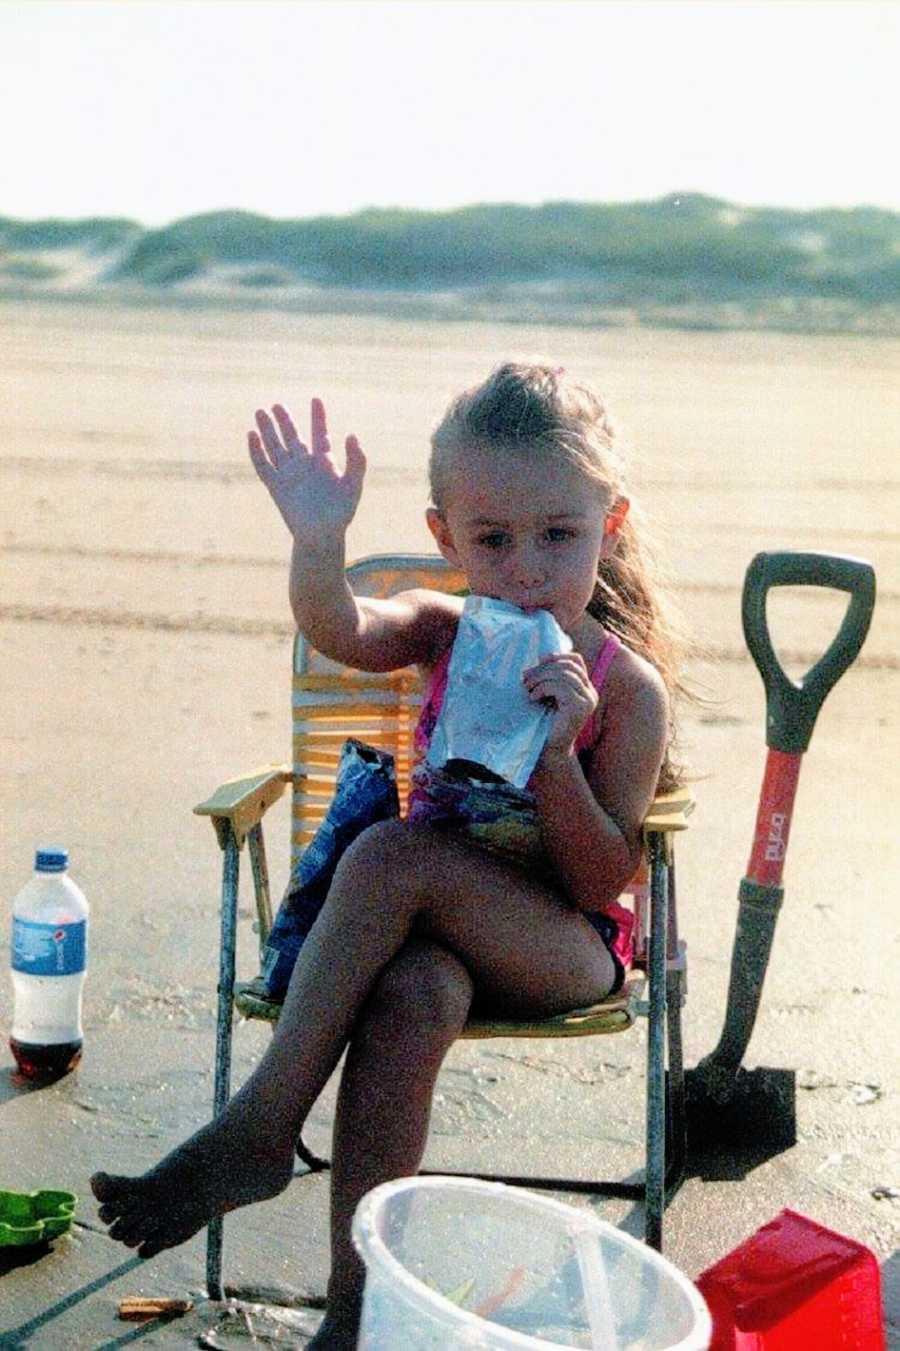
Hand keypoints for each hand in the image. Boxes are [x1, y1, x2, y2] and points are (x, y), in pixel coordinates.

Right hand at [248, 398, 365, 540]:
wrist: (321, 536)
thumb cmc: (340, 514)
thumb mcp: (353, 485)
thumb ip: (357, 461)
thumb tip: (352, 435)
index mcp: (324, 463)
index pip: (319, 434)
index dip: (318, 417)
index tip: (316, 399)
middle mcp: (304, 466)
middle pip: (292, 437)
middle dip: (285, 421)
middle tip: (276, 404)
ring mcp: (289, 475)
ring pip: (275, 447)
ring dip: (268, 430)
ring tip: (260, 412)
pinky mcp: (276, 487)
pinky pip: (263, 465)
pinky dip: (256, 451)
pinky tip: (251, 435)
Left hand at [524, 652, 597, 758]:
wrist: (548, 750)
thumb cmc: (544, 722)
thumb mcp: (548, 694)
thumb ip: (550, 677)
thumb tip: (543, 656)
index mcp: (585, 688)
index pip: (576, 660)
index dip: (557, 656)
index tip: (539, 662)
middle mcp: (590, 693)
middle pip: (568, 665)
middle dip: (543, 668)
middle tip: (525, 679)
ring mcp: (587, 701)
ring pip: (564, 674)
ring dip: (540, 678)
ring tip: (527, 689)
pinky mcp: (579, 708)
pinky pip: (560, 687)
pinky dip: (542, 688)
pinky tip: (533, 698)